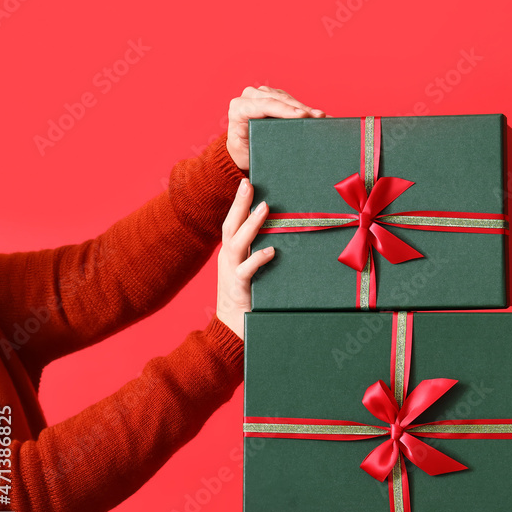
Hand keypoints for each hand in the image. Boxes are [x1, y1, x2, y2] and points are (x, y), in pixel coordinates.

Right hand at [215, 179, 273, 338]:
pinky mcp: (238, 289)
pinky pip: (246, 271)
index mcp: (232, 254)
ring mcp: (231, 273)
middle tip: (248, 183)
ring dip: (251, 225)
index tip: (246, 182)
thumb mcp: (254, 273)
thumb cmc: (249, 300)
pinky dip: (258, 259)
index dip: (238, 203)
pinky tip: (271, 250)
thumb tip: (283, 238)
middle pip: (230, 225)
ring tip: (263, 208)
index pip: (232, 223)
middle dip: (239, 204)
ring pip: (237, 243)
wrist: (233, 329)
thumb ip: (261, 254)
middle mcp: (228, 259)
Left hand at [226, 86, 325, 170]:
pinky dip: (304, 108)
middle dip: (300, 108)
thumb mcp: (245, 152)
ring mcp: (262, 94)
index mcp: (238, 108)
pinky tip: (317, 115)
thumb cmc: (244, 152)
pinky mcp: (274, 96)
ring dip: (305, 108)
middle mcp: (249, 97)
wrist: (242, 148)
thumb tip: (256, 135)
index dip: (284, 110)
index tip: (302, 116)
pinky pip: (291, 100)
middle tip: (319, 117)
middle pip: (278, 99)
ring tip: (322, 117)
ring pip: (286, 98)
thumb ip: (250, 144)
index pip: (263, 105)